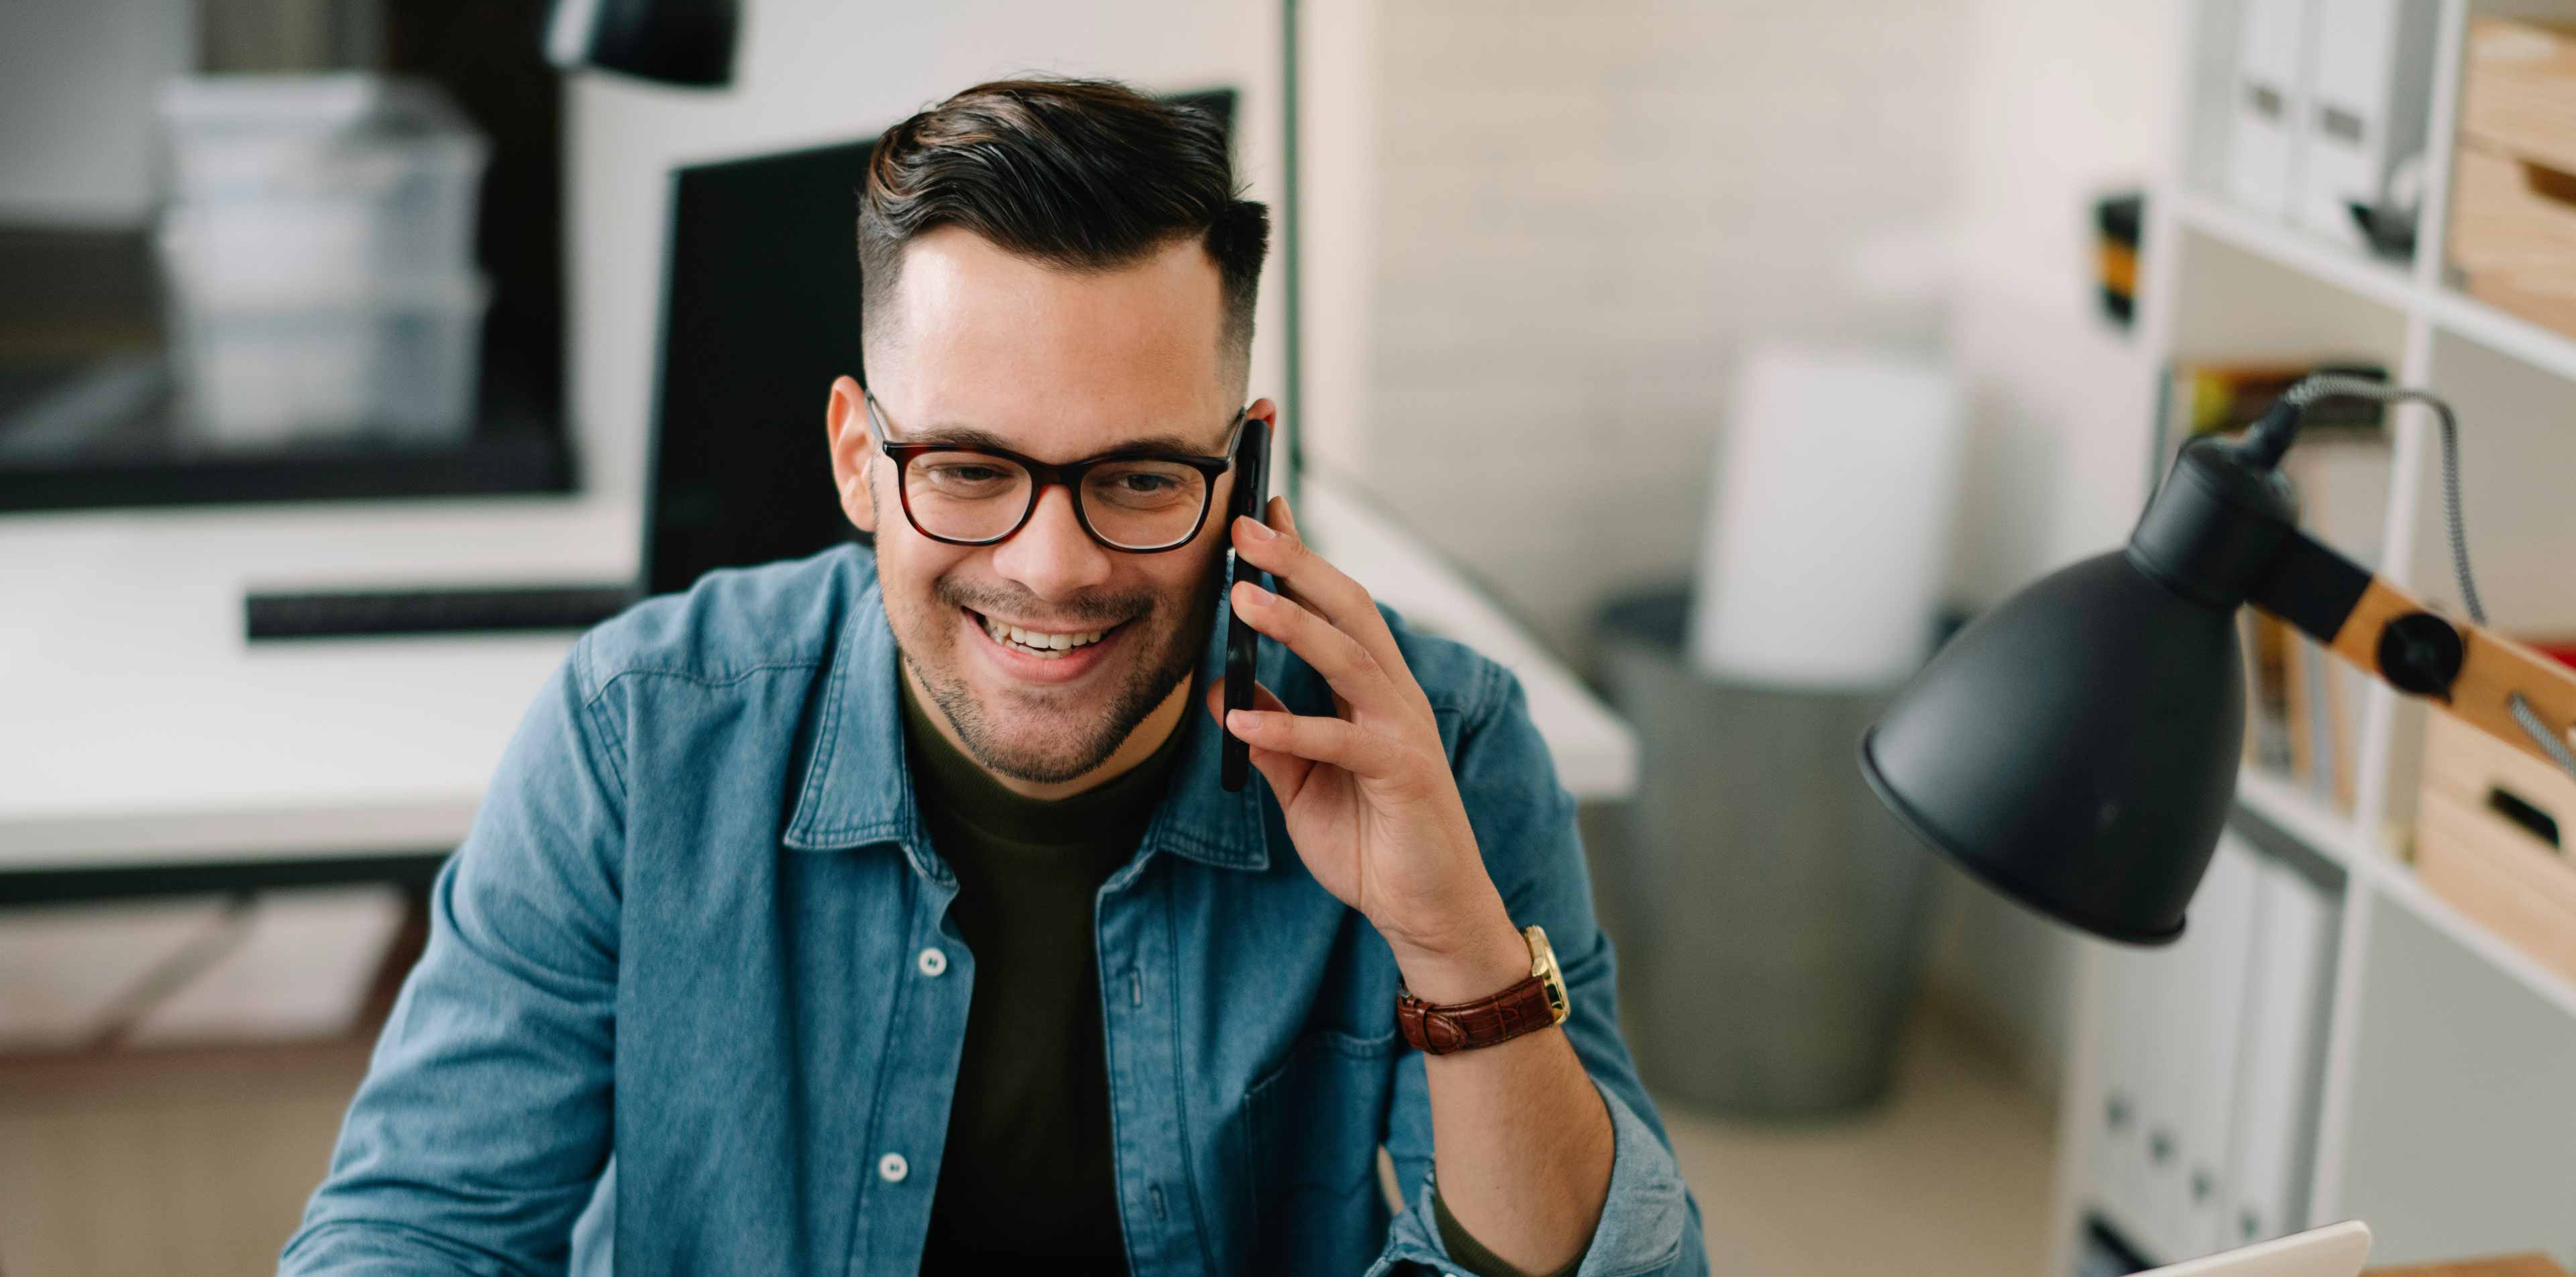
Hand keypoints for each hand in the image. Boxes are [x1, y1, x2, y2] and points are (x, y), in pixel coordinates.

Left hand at [1204, 497, 1527, 1002]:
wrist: (1426, 911)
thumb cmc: (1370, 842)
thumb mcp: (1301, 782)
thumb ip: (1266, 735)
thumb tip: (1215, 689)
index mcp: (1371, 689)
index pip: (1335, 606)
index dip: (1300, 557)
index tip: (1259, 510)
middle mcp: (1393, 696)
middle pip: (1348, 609)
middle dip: (1297, 563)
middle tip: (1244, 525)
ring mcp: (1403, 730)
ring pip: (1349, 658)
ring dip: (1294, 624)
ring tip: (1241, 597)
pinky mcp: (1404, 775)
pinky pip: (1341, 741)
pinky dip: (1289, 726)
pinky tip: (1239, 720)